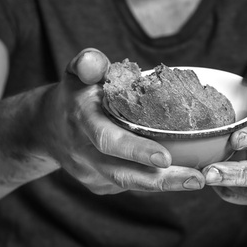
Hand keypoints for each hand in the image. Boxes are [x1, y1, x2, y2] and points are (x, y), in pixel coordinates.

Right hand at [36, 48, 204, 194]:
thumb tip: (93, 61)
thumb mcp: (76, 71)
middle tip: (197, 177)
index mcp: (81, 119)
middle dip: (161, 179)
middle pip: (122, 173)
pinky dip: (157, 182)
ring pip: (130, 184)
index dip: (135, 150)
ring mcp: (90, 172)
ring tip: (199, 179)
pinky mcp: (99, 184)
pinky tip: (183, 175)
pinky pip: (131, 185)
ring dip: (166, 185)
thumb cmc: (74, 93)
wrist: (46, 127)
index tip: (165, 156)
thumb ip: (88, 63)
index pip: (107, 140)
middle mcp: (84, 151)